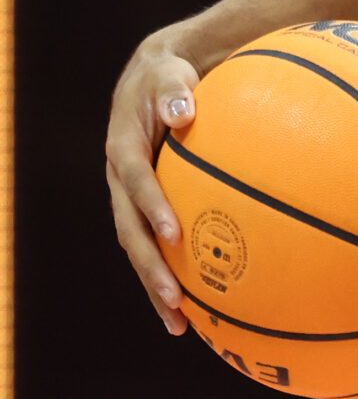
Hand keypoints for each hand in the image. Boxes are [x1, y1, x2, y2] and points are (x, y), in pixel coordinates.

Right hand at [104, 34, 205, 335]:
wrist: (152, 81)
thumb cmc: (168, 77)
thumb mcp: (169, 75)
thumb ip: (175, 92)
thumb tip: (184, 112)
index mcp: (123, 151)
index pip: (136, 183)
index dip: (152, 207)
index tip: (174, 233)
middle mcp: (120, 182)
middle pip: (131, 233)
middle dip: (150, 267)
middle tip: (174, 298)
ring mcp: (129, 200)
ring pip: (139, 250)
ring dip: (155, 286)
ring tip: (179, 323)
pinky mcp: (144, 209)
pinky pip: (154, 247)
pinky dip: (170, 274)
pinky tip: (196, 307)